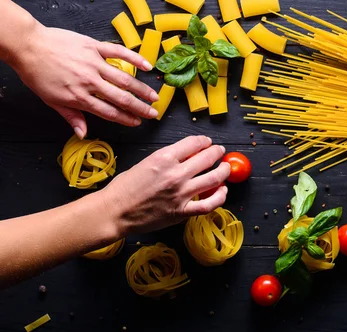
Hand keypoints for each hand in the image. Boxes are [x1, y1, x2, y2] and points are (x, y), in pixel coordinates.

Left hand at [12, 24, 158, 137]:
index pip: (109, 112)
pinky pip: (119, 52)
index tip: (137, 123)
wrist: (28, 46)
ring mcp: (94, 63)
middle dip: (140, 108)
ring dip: (142, 89)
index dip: (126, 119)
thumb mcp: (51, 101)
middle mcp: (90, 82)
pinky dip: (135, 59)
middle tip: (153, 113)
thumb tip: (83, 133)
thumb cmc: (37, 73)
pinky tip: (148, 66)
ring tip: (155, 96)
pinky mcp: (94, 47)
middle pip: (121, 98)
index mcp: (79, 97)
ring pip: (124, 78)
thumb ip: (71, 117)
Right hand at [101, 136, 230, 234]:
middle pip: (207, 158)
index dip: (204, 141)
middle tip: (219, 151)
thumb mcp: (146, 162)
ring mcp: (181, 193)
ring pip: (214, 178)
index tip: (206, 142)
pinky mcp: (182, 212)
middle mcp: (175, 174)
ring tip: (225, 168)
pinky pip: (209, 204)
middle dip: (217, 152)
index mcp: (164, 157)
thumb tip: (187, 155)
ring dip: (223, 171)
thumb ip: (167, 158)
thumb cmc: (124, 188)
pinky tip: (223, 191)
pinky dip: (220, 197)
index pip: (194, 143)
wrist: (114, 212)